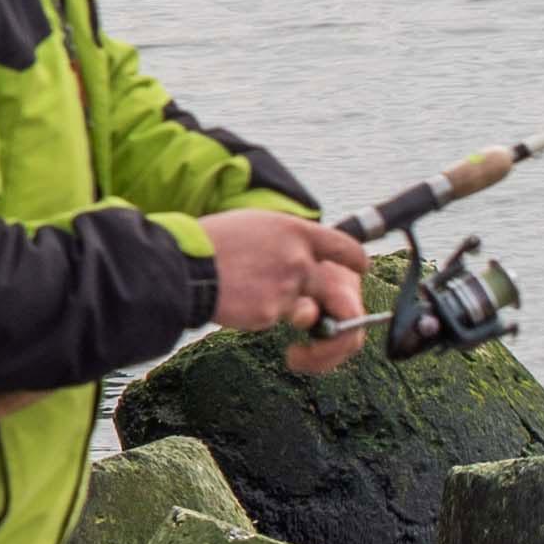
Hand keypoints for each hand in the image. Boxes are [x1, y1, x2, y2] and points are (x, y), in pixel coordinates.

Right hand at [205, 207, 374, 361]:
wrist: (183, 266)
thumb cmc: (211, 241)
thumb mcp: (254, 225)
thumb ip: (284, 241)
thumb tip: (298, 257)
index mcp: (294, 231)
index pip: (344, 246)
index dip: (355, 260)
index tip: (360, 266)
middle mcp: (299, 259)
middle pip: (330, 286)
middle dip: (326, 302)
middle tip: (313, 311)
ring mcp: (288, 288)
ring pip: (300, 307)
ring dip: (281, 307)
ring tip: (247, 292)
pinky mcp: (273, 313)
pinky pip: (274, 319)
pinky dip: (257, 314)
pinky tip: (234, 300)